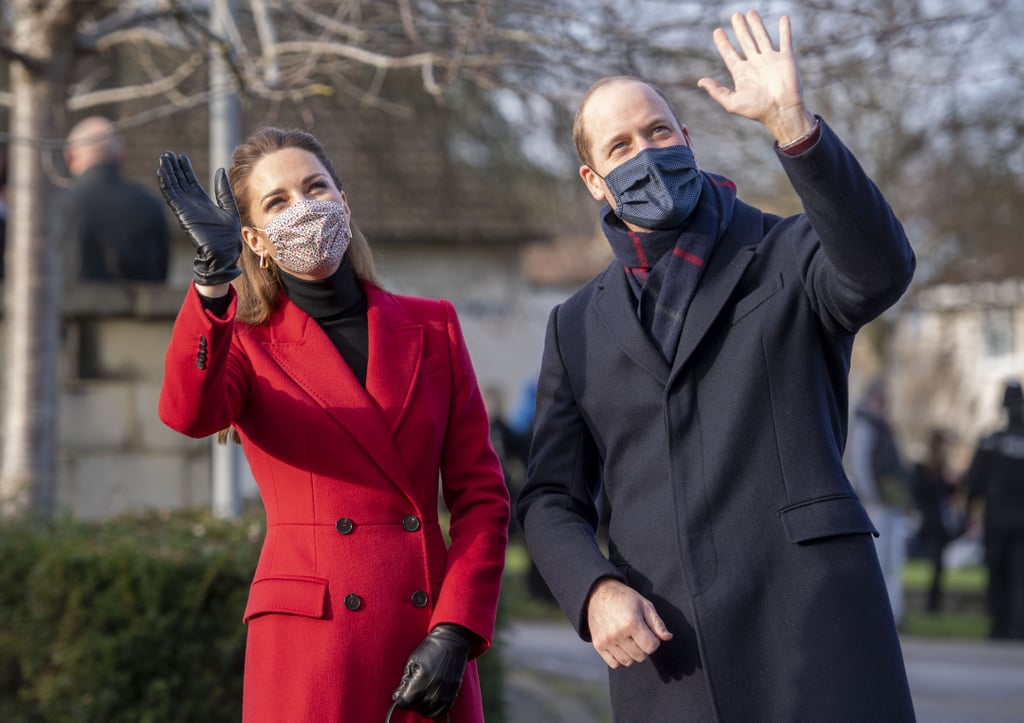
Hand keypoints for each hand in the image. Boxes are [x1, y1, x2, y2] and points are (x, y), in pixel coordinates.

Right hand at [157, 152, 242, 286]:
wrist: (222, 252)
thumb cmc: (228, 236)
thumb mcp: (229, 208)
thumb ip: (223, 190)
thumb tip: (220, 170)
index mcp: (203, 202)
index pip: (191, 181)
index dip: (185, 169)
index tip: (181, 156)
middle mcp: (192, 203)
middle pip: (180, 181)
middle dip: (174, 167)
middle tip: (168, 153)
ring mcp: (185, 207)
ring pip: (173, 185)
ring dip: (168, 172)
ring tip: (164, 157)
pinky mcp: (181, 212)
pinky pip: (171, 195)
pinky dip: (166, 183)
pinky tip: (161, 171)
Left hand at [392, 624, 473, 718]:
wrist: (452, 641)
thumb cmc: (431, 648)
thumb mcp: (413, 661)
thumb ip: (404, 680)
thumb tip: (397, 696)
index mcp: (421, 681)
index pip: (405, 702)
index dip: (401, 698)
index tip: (402, 693)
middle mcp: (433, 690)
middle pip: (416, 708)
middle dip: (411, 701)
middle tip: (412, 690)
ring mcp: (444, 694)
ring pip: (428, 712)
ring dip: (422, 706)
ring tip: (422, 695)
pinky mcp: (452, 695)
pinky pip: (441, 712)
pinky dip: (434, 710)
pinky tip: (431, 700)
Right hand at [586, 578, 672, 667]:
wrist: (598, 593)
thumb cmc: (624, 598)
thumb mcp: (644, 605)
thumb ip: (657, 623)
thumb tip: (667, 638)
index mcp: (631, 623)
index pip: (651, 647)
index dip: (654, 641)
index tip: (649, 632)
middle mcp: (617, 634)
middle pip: (640, 656)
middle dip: (644, 647)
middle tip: (639, 635)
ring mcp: (606, 641)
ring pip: (628, 661)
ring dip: (632, 653)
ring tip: (629, 639)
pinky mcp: (598, 645)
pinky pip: (614, 664)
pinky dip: (620, 658)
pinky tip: (620, 645)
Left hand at [697, 10, 814, 145]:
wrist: (781, 111)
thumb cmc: (757, 110)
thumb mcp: (732, 102)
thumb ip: (716, 91)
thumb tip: (700, 81)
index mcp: (742, 73)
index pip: (730, 54)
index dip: (723, 43)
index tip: (717, 31)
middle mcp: (755, 64)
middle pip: (745, 41)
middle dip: (740, 28)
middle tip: (735, 15)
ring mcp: (770, 60)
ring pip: (762, 37)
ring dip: (756, 25)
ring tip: (751, 12)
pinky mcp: (786, 58)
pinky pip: (786, 40)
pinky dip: (785, 29)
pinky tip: (783, 18)